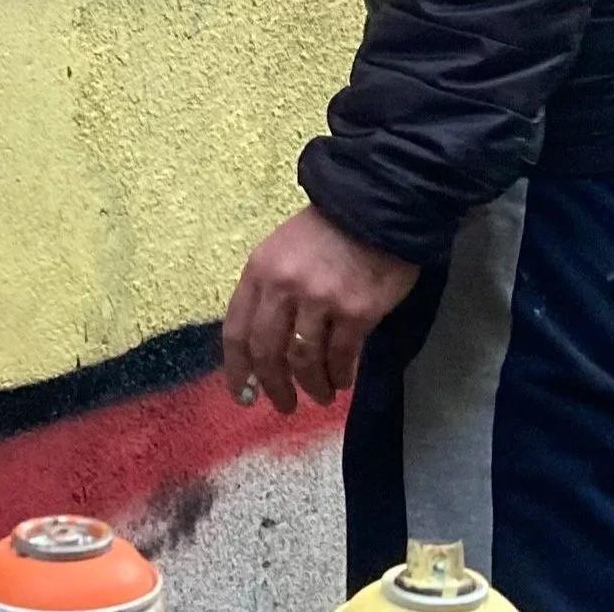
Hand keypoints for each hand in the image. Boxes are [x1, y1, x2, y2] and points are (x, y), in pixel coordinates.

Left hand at [223, 206, 420, 412]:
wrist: (376, 208)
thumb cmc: (326, 232)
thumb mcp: (282, 252)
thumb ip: (268, 294)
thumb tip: (261, 350)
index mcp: (260, 271)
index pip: (237, 331)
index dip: (237, 370)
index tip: (243, 396)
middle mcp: (284, 286)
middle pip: (267, 353)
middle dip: (274, 387)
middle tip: (285, 405)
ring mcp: (321, 299)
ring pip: (305, 360)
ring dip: (312, 386)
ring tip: (320, 394)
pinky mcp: (356, 311)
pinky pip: (341, 357)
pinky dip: (340, 375)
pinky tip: (342, 380)